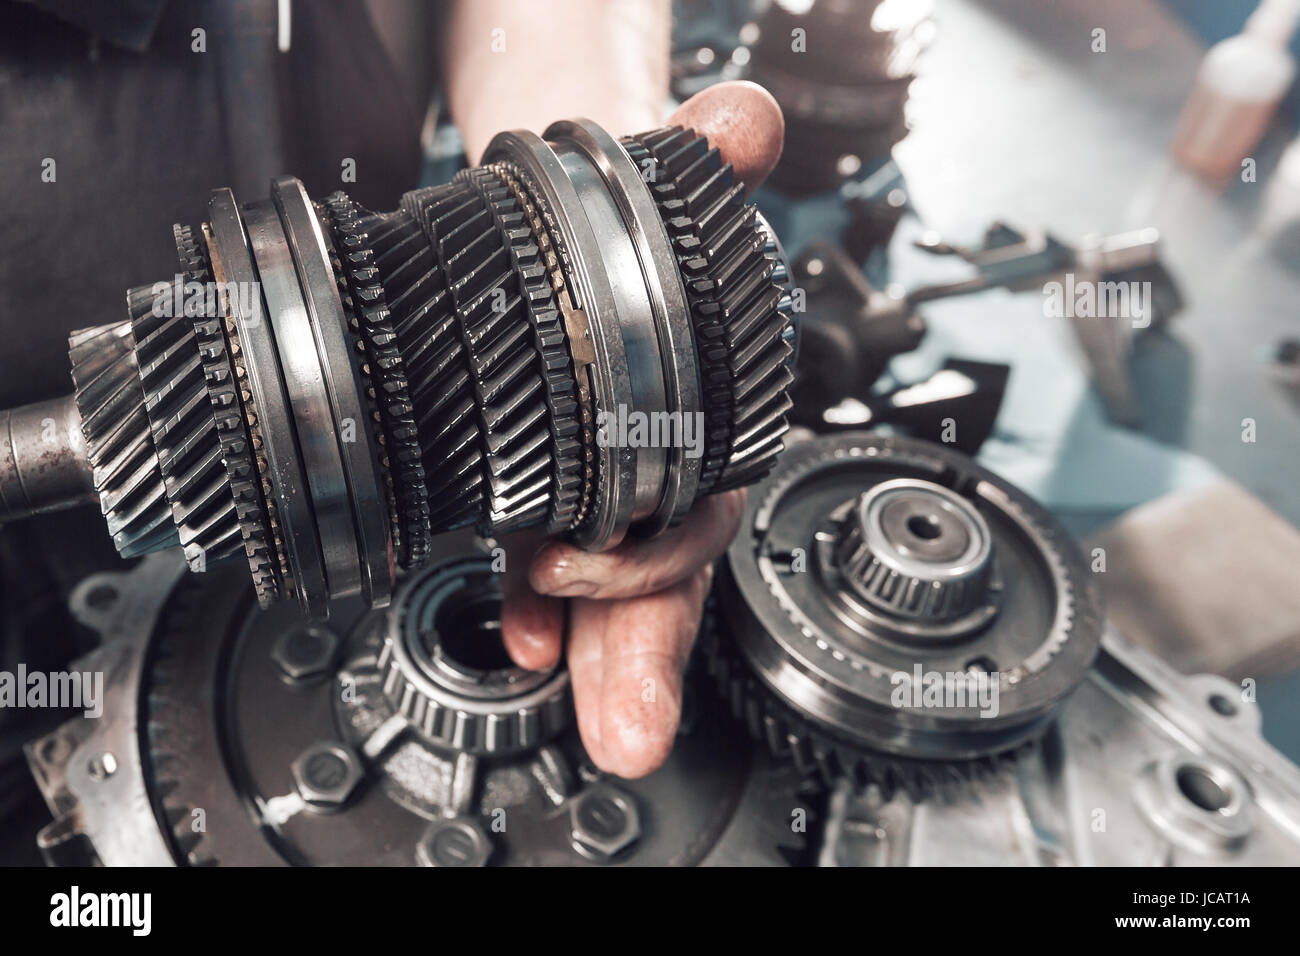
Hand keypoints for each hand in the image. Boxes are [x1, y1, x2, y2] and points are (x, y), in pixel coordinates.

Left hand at [500, 82, 784, 777]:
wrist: (580, 232)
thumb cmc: (628, 233)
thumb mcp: (661, 187)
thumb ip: (706, 157)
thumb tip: (744, 119)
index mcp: (707, 415)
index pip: (704, 508)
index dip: (657, 551)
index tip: (580, 564)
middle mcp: (664, 465)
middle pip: (662, 576)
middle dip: (638, 647)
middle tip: (619, 718)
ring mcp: (607, 487)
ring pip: (611, 591)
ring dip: (590, 647)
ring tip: (555, 679)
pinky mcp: (551, 492)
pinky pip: (556, 569)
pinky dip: (540, 605)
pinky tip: (520, 627)